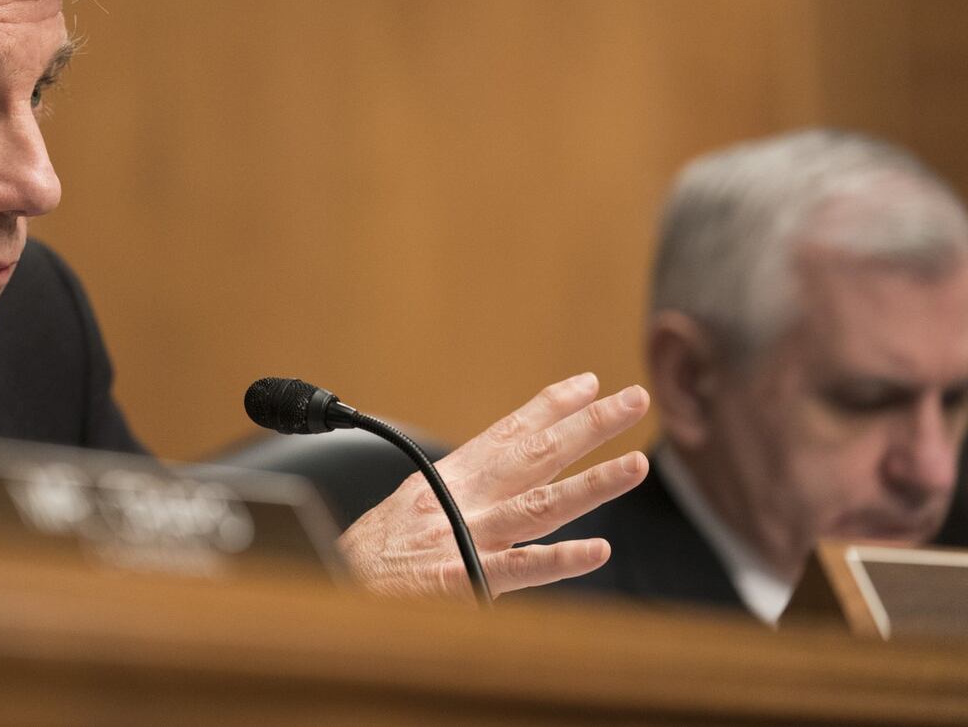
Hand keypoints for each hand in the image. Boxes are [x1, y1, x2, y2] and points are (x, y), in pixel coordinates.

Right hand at [336, 372, 648, 600]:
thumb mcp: (411, 506)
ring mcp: (464, 537)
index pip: (507, 432)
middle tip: (633, 398)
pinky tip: (598, 552)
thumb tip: (493, 476)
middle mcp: (462, 499)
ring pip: (540, 505)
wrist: (330, 586)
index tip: (588, 383)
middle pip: (535, 455)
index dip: (549, 406)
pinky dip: (558, 560)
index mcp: (449, 479)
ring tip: (638, 463)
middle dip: (588, 425)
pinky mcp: (461, 580)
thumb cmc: (370, 555)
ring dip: (592, 483)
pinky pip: (517, 569)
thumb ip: (455, 491)